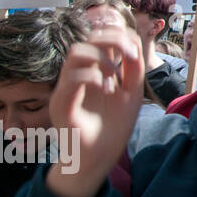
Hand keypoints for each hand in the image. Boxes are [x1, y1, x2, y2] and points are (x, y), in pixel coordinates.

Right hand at [46, 27, 145, 196]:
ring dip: (102, 58)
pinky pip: (71, 78)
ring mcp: (67, 89)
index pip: (99, 39)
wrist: (98, 160)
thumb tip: (135, 45)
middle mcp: (77, 77)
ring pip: (75, 52)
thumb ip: (132, 71)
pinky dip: (93, 77)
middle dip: (113, 39)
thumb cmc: (112, 128)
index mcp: (93, 72)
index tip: (135, 51)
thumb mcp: (130, 95)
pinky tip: (106, 90)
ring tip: (114, 78)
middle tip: (130, 56)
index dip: (119, 36)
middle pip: (87, 40)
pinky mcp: (61, 105)